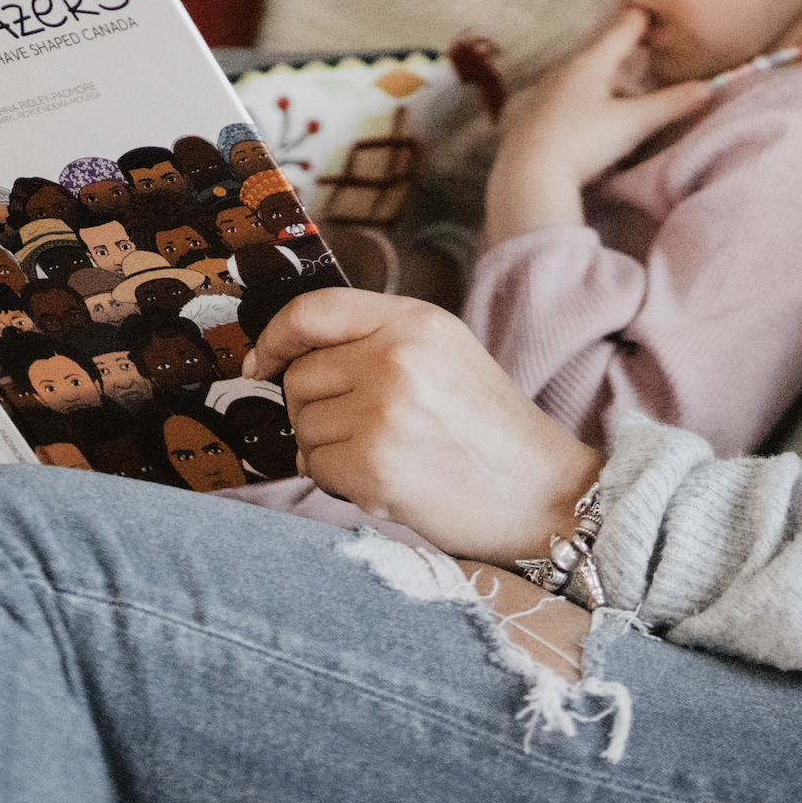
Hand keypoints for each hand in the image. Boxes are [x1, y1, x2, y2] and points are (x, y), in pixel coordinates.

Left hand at [247, 288, 602, 565]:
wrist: (539, 492)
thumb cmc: (488, 428)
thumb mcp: (445, 352)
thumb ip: (378, 339)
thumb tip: (290, 355)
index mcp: (416, 321)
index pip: (315, 310)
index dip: (276, 337)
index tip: (262, 362)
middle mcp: (396, 358)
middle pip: (301, 376)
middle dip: (318, 407)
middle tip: (369, 427)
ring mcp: (383, 412)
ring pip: (302, 425)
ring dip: (328, 447)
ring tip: (386, 453)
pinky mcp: (373, 466)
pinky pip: (314, 466)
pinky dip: (337, 479)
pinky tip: (384, 479)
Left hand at [484, 9, 715, 240]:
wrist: (529, 174)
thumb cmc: (583, 140)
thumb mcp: (633, 123)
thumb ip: (670, 104)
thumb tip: (707, 87)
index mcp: (591, 63)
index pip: (622, 30)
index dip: (641, 18)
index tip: (653, 8)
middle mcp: (566, 70)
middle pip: (605, 59)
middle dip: (627, 65)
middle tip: (646, 67)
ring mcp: (547, 92)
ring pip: (586, 82)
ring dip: (608, 91)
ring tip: (625, 112)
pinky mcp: (534, 116)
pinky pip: (568, 103)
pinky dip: (586, 108)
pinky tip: (592, 128)